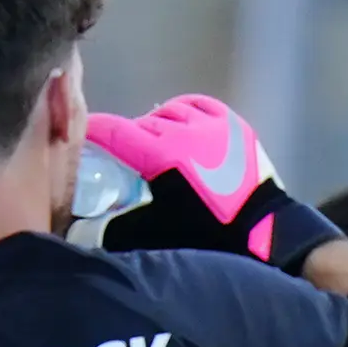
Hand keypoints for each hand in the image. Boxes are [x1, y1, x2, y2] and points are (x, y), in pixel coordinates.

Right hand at [90, 95, 339, 272]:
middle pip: (140, 125)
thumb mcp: (160, 235)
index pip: (115, 132)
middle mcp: (185, 130)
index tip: (78, 137)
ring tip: (153, 146)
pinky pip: (198, 106)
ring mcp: (212, 124)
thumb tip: (96, 222)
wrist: (269, 236)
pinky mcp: (234, 125)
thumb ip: (124, 222)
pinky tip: (180, 125)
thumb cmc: (212, 240)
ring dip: (155, 126)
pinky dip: (183, 113)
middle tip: (120, 160)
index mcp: (163, 155)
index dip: (92, 133)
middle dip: (126, 140)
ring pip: (169, 112)